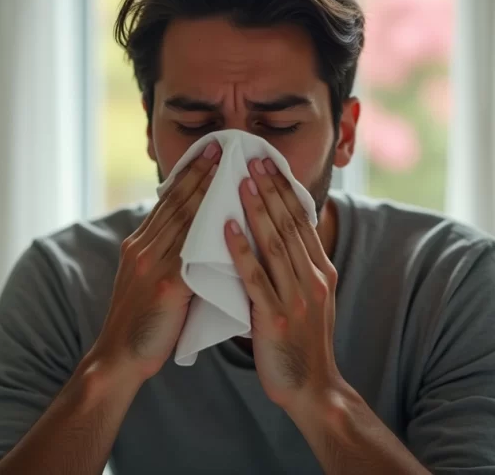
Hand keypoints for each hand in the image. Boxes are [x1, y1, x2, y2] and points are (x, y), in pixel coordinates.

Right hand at [92, 142, 220, 381]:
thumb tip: (199, 245)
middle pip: (177, 203)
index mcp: (138, 246)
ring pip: (186, 219)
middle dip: (200, 173)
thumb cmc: (142, 327)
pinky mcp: (167, 285)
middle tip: (222, 148)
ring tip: (230, 169)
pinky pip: (194, 250)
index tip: (207, 155)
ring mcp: (153, 264)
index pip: (166, 204)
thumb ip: (169, 261)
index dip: (187, 178)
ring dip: (209, 191)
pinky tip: (232, 216)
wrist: (120, 357)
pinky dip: (213, 229)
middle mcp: (142, 248)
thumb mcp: (149, 284)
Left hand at [224, 157, 341, 411]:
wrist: (311, 389)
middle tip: (252, 158)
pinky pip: (256, 278)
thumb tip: (273, 233)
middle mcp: (313, 278)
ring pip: (275, 244)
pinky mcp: (277, 318)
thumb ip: (291, 267)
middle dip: (270, 189)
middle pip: (289, 224)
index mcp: (319, 271)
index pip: (300, 220)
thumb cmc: (297, 341)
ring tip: (239, 181)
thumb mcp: (303, 297)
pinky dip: (241, 251)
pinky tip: (226, 229)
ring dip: (257, 211)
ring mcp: (297, 298)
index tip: (267, 162)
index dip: (283, 189)